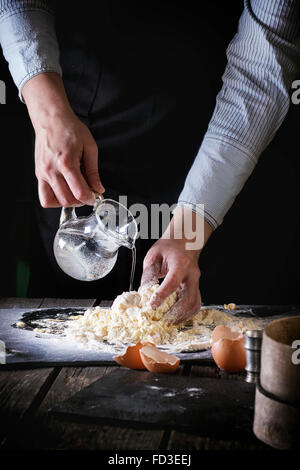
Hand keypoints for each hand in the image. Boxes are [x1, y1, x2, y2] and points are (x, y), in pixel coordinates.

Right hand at [23, 73, 104, 207]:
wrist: (51, 119)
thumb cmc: (69, 128)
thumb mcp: (89, 147)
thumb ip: (93, 171)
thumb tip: (98, 188)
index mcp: (66, 162)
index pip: (79, 192)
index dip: (90, 198)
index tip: (95, 196)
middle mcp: (51, 170)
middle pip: (67, 200)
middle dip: (80, 201)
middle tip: (87, 193)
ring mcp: (42, 173)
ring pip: (54, 201)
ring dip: (67, 202)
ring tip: (75, 193)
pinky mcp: (38, 174)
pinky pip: (44, 196)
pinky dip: (55, 200)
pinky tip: (64, 191)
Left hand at [141, 238, 200, 323]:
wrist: (185, 242)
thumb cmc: (168, 247)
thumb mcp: (153, 256)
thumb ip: (149, 274)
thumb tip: (144, 293)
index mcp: (180, 263)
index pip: (172, 282)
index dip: (162, 296)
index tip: (152, 305)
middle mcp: (191, 274)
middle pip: (188, 298)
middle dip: (175, 312)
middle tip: (162, 320)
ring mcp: (196, 281)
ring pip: (194, 304)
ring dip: (182, 316)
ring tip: (169, 322)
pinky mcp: (196, 287)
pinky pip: (195, 304)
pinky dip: (187, 313)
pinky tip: (177, 317)